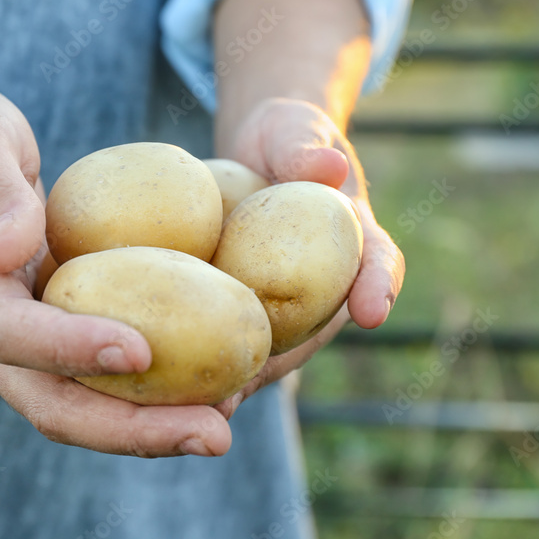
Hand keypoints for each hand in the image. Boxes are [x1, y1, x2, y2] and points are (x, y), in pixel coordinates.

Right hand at [0, 85, 231, 456]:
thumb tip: (11, 251)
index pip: (12, 334)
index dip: (72, 349)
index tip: (142, 352)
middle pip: (53, 404)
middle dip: (130, 430)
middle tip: (214, 436)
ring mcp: (18, 347)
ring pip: (79, 409)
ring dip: (150, 430)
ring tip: (223, 427)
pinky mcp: (52, 341)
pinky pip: (98, 385)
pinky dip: (150, 400)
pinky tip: (211, 393)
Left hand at [213, 98, 405, 417]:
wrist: (259, 153)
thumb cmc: (286, 138)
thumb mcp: (296, 131)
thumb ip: (306, 146)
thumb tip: (328, 167)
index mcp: (355, 239)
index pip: (377, 261)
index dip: (377, 286)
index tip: (372, 311)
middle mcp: (323, 284)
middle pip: (310, 331)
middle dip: (281, 363)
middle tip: (252, 385)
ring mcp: (281, 302)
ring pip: (266, 348)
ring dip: (235, 379)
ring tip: (200, 407)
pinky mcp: (240, 306)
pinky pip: (225, 336)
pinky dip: (200, 362)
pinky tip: (161, 385)